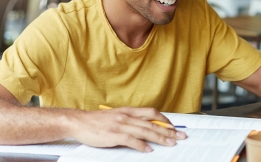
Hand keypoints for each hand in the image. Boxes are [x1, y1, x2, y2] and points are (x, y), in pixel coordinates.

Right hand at [69, 107, 186, 151]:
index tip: (174, 126)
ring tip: (170, 143)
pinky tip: (149, 149)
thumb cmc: (97, 121)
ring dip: (160, 138)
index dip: (165, 120)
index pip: (152, 113)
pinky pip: (132, 140)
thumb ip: (130, 120)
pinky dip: (142, 145)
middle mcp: (127, 116)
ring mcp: (121, 125)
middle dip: (169, 130)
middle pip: (152, 123)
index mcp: (128, 110)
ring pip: (146, 131)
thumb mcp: (117, 116)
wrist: (80, 122)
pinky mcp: (114, 134)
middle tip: (180, 136)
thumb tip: (145, 126)